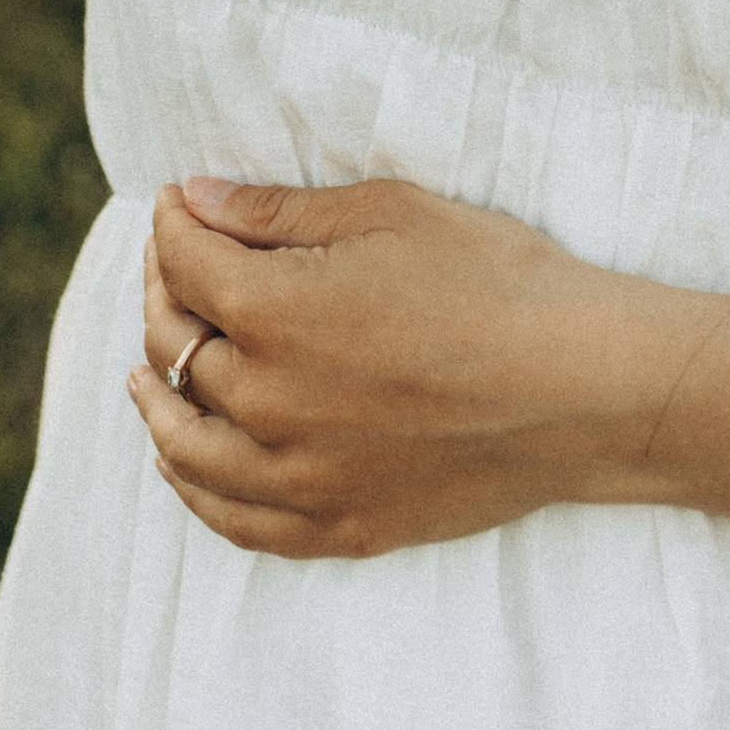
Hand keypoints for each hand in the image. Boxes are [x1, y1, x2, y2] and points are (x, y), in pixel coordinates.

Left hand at [128, 174, 672, 559]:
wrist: (587, 387)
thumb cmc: (497, 281)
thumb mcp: (388, 214)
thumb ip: (276, 212)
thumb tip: (196, 201)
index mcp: (271, 315)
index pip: (185, 264)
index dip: (174, 224)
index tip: (179, 202)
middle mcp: (266, 404)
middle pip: (176, 347)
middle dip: (164, 293)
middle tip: (171, 262)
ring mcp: (300, 479)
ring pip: (186, 445)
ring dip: (155, 398)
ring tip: (142, 373)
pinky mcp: (339, 528)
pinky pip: (236, 521)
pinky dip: (196, 489)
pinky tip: (184, 463)